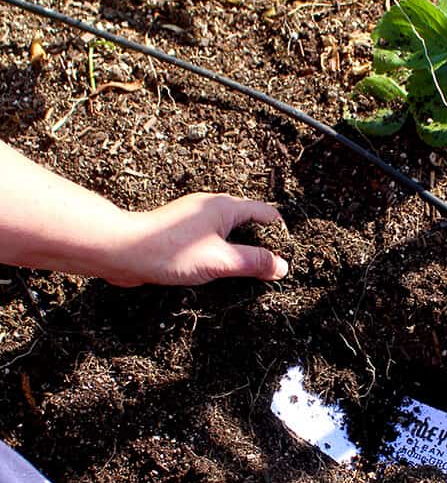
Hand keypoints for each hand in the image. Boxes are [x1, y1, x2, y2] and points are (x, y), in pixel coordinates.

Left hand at [106, 193, 288, 286]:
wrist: (122, 252)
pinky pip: (209, 244)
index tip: (288, 254)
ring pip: (227, 235)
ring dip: (238, 253)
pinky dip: (219, 257)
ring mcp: (193, 221)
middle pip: (247, 223)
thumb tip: (282, 266)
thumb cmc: (170, 251)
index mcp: (224, 207)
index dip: (280, 232)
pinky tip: (218, 275)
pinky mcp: (180, 236)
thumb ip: (254, 263)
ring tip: (248, 276)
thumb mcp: (221, 260)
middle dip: (260, 245)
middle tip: (271, 270)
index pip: (265, 213)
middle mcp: (210, 208)